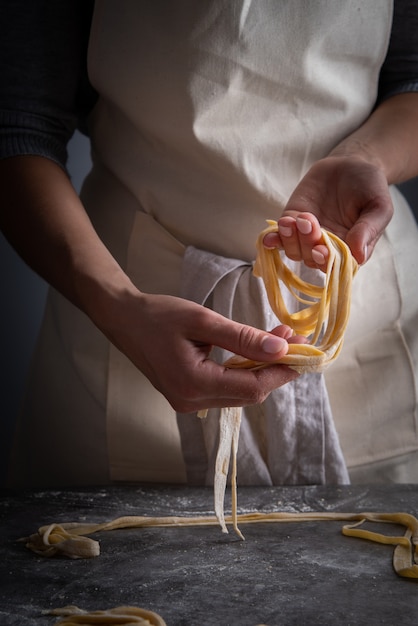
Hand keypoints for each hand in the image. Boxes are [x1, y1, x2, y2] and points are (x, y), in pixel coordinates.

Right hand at [100, 289, 304, 412]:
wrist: (124, 320)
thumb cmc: (159, 315)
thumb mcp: (203, 320)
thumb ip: (242, 337)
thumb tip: (281, 350)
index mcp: (193, 383)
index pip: (252, 387)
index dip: (282, 372)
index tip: (305, 351)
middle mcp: (191, 401)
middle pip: (249, 394)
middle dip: (274, 368)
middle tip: (291, 339)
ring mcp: (188, 403)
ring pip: (239, 393)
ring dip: (260, 370)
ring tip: (275, 340)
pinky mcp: (187, 396)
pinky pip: (225, 390)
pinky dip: (243, 372)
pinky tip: (252, 352)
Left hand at [263, 154, 393, 265]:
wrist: (350, 164)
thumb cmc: (369, 187)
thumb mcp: (379, 205)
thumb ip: (369, 229)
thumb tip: (359, 254)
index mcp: (352, 250)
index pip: (337, 266)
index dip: (326, 261)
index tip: (320, 250)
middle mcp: (328, 249)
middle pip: (312, 259)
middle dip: (307, 243)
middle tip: (308, 220)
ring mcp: (307, 238)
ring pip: (295, 251)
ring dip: (290, 239)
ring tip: (292, 220)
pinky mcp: (292, 224)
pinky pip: (280, 237)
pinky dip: (274, 239)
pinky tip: (269, 237)